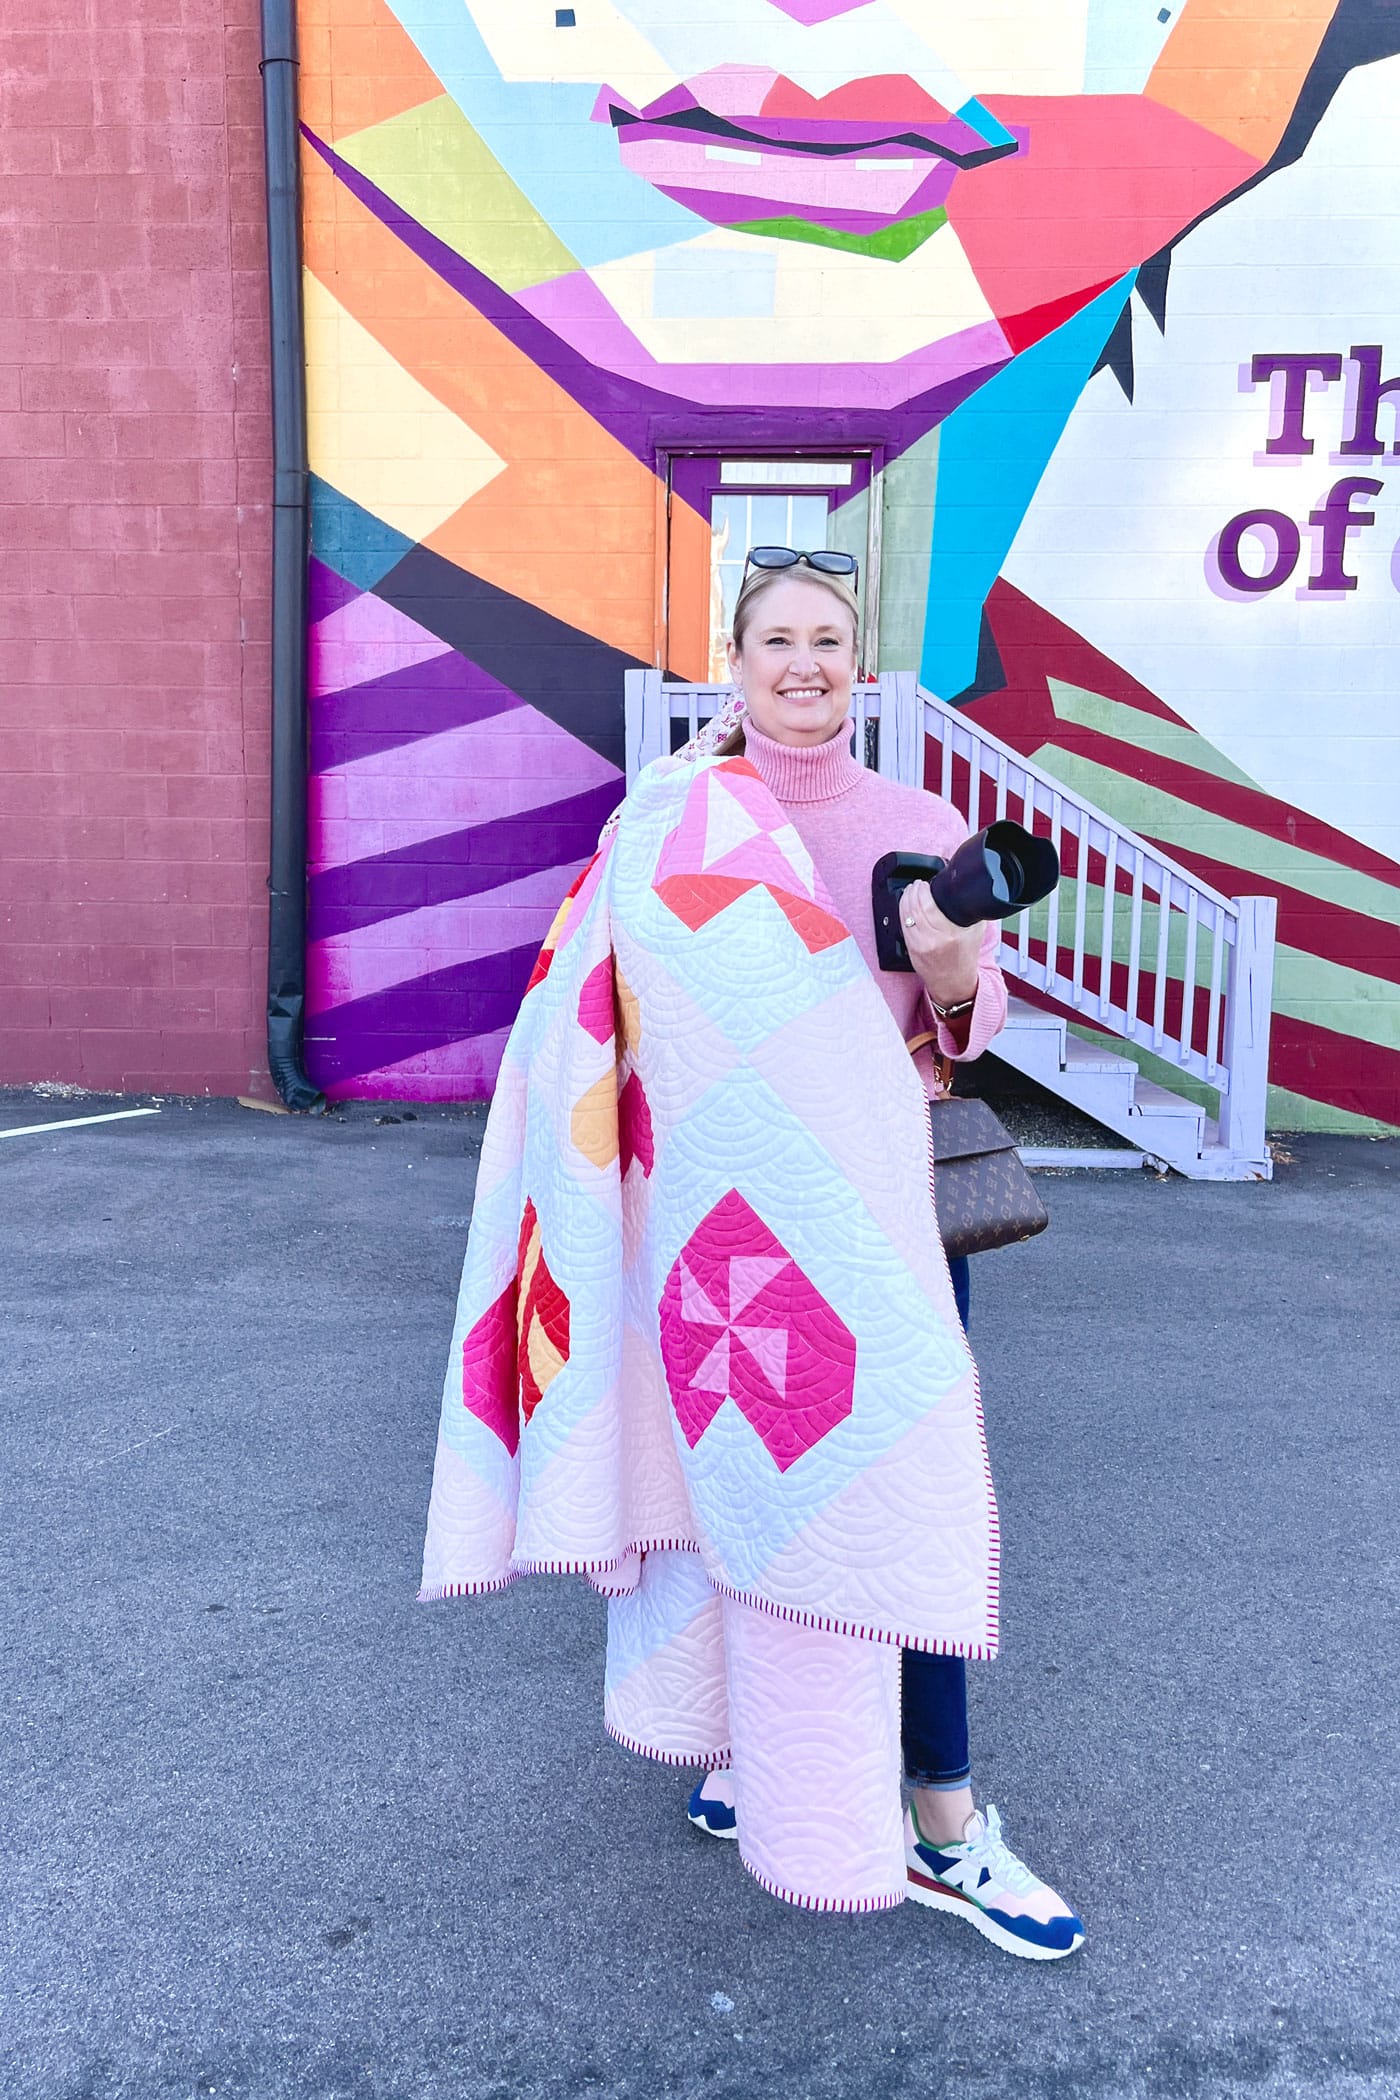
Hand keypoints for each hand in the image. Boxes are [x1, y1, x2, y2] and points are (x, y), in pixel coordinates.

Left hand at [900, 881, 981, 1008]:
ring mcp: (919, 945)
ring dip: (905, 900)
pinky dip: (903, 912)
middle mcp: (932, 940)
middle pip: (915, 908)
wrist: (954, 982)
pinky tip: (906, 905)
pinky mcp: (910, 948)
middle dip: (912, 891)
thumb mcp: (976, 930)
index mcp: (950, 934)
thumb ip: (972, 910)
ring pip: (905, 916)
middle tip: (916, 884)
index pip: (928, 905)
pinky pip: (903, 925)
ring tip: (910, 891)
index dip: (922, 891)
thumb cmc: (965, 958)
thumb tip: (966, 890)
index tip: (924, 883)